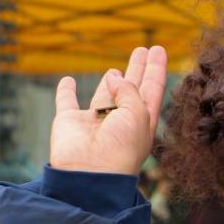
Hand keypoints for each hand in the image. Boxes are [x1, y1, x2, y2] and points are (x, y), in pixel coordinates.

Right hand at [49, 46, 167, 174]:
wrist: (89, 173)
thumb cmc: (121, 147)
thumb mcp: (137, 115)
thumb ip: (129, 91)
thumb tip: (114, 76)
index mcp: (142, 121)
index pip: (152, 90)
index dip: (155, 70)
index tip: (158, 50)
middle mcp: (120, 121)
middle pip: (132, 89)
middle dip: (138, 70)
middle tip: (144, 50)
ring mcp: (94, 122)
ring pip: (104, 94)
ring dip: (110, 82)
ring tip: (115, 71)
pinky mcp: (69, 122)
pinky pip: (66, 102)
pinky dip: (65, 92)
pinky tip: (68, 81)